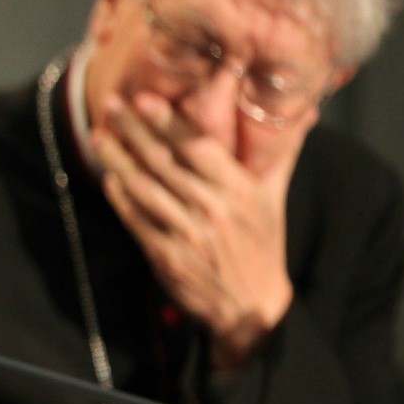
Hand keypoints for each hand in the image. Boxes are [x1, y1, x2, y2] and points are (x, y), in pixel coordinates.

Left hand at [92, 94, 297, 366]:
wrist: (251, 305)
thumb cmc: (261, 243)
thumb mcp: (275, 197)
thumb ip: (281, 152)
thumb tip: (304, 109)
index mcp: (240, 190)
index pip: (199, 147)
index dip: (169, 122)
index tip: (144, 99)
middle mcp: (213, 209)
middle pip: (164, 162)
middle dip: (133, 130)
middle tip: (109, 104)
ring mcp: (187, 233)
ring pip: (144, 188)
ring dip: (117, 159)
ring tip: (98, 135)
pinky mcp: (165, 256)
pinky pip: (136, 220)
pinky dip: (120, 198)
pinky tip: (108, 177)